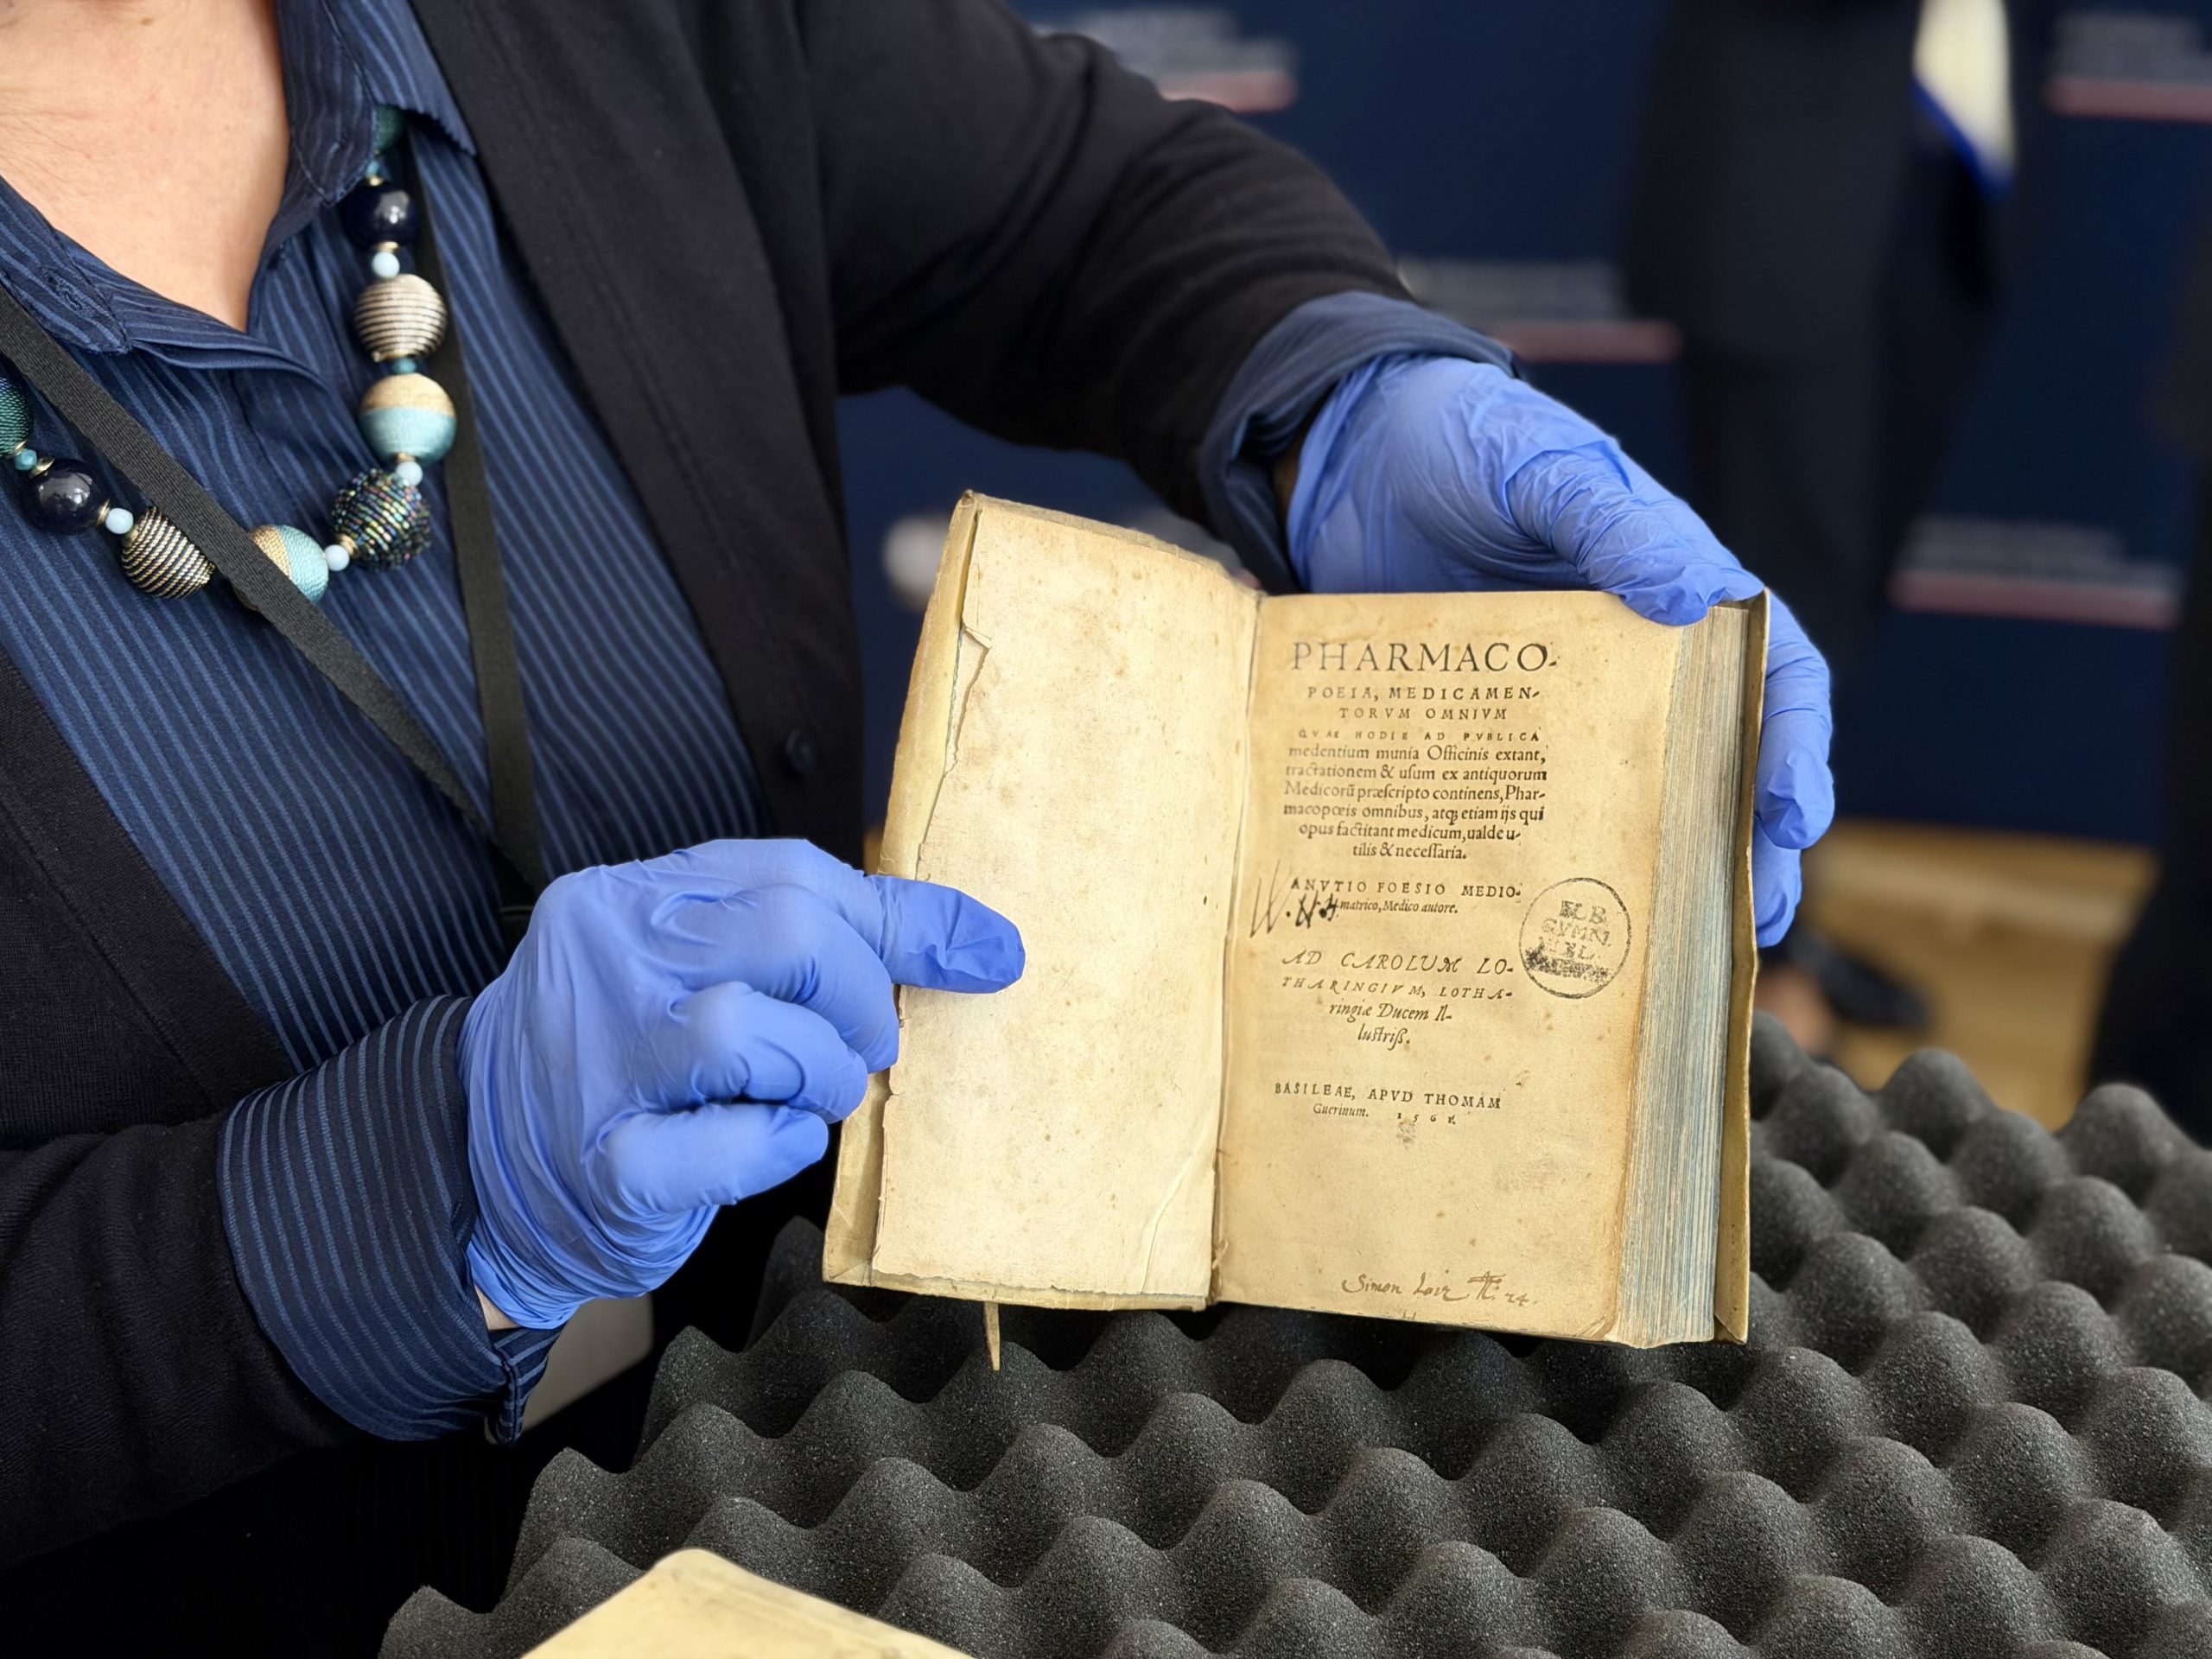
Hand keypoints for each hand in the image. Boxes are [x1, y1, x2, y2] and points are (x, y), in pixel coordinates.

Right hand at [461, 839, 1023, 1328]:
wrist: (482, 1162)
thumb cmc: (629, 1059)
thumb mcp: (700, 969)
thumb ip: (813, 941)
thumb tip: (980, 943)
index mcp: (633, 897)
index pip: (793, 874)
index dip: (900, 919)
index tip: (983, 953)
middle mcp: (604, 960)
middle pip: (788, 936)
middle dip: (863, 999)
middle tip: (867, 1048)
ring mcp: (597, 1060)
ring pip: (752, 1031)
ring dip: (821, 1075)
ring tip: (813, 1098)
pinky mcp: (605, 1163)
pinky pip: (730, 1144)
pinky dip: (775, 1147)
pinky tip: (764, 1143)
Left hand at [1286, 355, 1833, 944]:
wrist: (1340, 457)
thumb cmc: (1464, 442)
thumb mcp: (1542, 471)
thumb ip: (1612, 524)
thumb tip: (1693, 597)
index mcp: (1673, 593)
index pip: (1770, 674)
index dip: (1793, 744)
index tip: (1792, 811)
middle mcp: (1629, 664)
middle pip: (1710, 767)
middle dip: (1737, 849)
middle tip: (1741, 929)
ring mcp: (1553, 712)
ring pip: (1621, 806)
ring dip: (1649, 881)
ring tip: (1664, 958)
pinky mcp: (1478, 740)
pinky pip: (1518, 812)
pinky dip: (1538, 868)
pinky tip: (1533, 927)